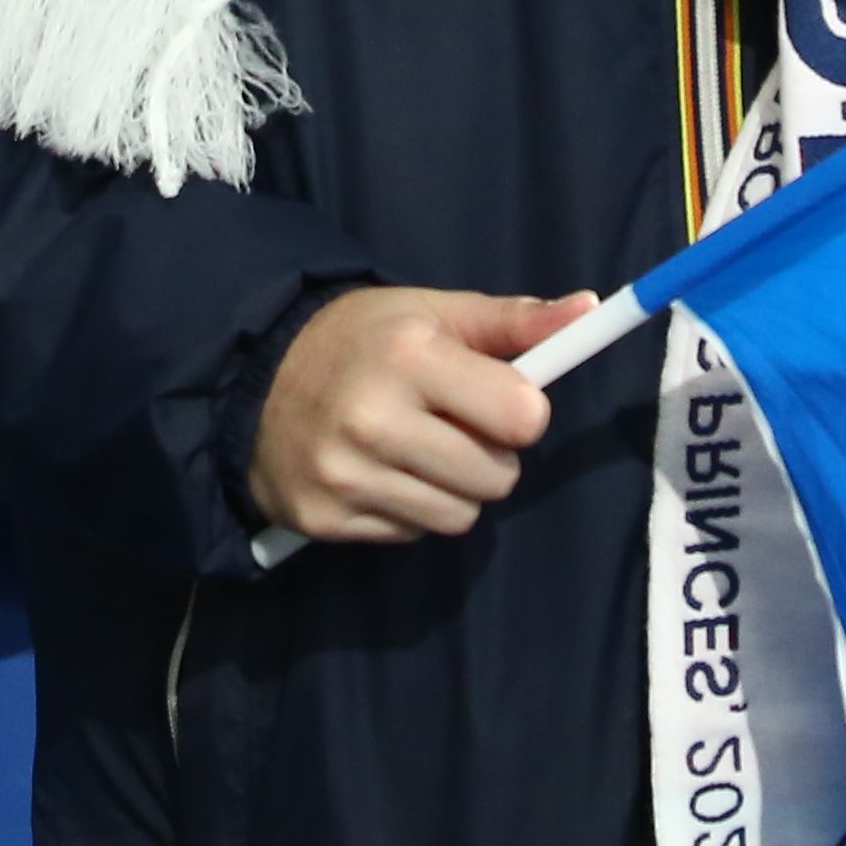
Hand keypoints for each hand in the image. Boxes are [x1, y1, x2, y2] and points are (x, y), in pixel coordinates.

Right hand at [250, 285, 593, 543]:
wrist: (254, 378)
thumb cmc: (363, 339)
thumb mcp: (434, 313)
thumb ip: (514, 320)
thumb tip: (590, 310)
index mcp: (409, 356)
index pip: (520, 416)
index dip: (520, 413)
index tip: (499, 401)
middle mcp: (374, 419)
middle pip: (496, 478)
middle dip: (488, 456)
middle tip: (452, 427)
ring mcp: (345, 475)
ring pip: (459, 517)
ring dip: (453, 490)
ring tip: (417, 452)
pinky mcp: (324, 519)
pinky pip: (410, 535)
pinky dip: (408, 509)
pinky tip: (380, 474)